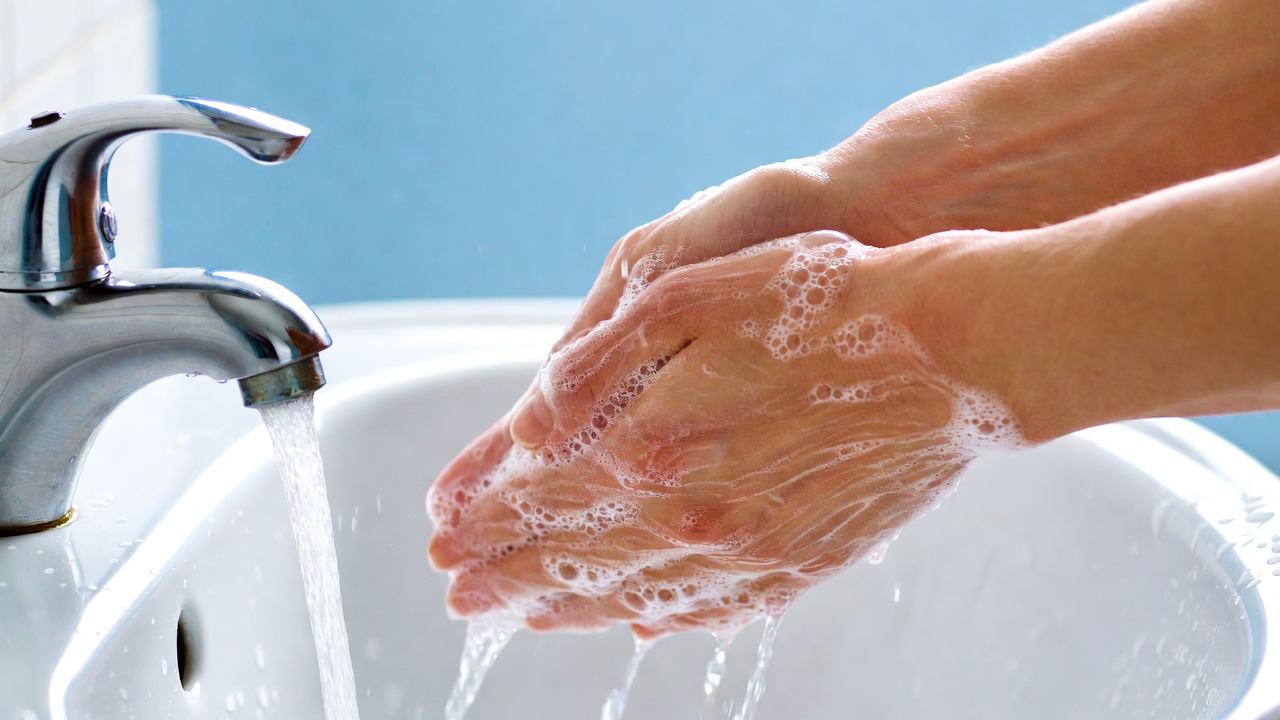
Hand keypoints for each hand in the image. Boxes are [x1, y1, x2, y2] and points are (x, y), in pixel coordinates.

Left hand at [428, 231, 1022, 636]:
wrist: (955, 349)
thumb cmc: (823, 302)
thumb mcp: (689, 295)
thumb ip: (595, 366)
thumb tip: (525, 431)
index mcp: (653, 447)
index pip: (540, 502)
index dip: (483, 521)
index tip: (439, 541)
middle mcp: (694, 517)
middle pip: (578, 561)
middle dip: (509, 577)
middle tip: (461, 597)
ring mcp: (754, 549)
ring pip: (638, 595)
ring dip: (572, 607)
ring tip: (528, 617)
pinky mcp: (804, 559)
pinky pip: (714, 608)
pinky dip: (663, 616)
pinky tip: (641, 623)